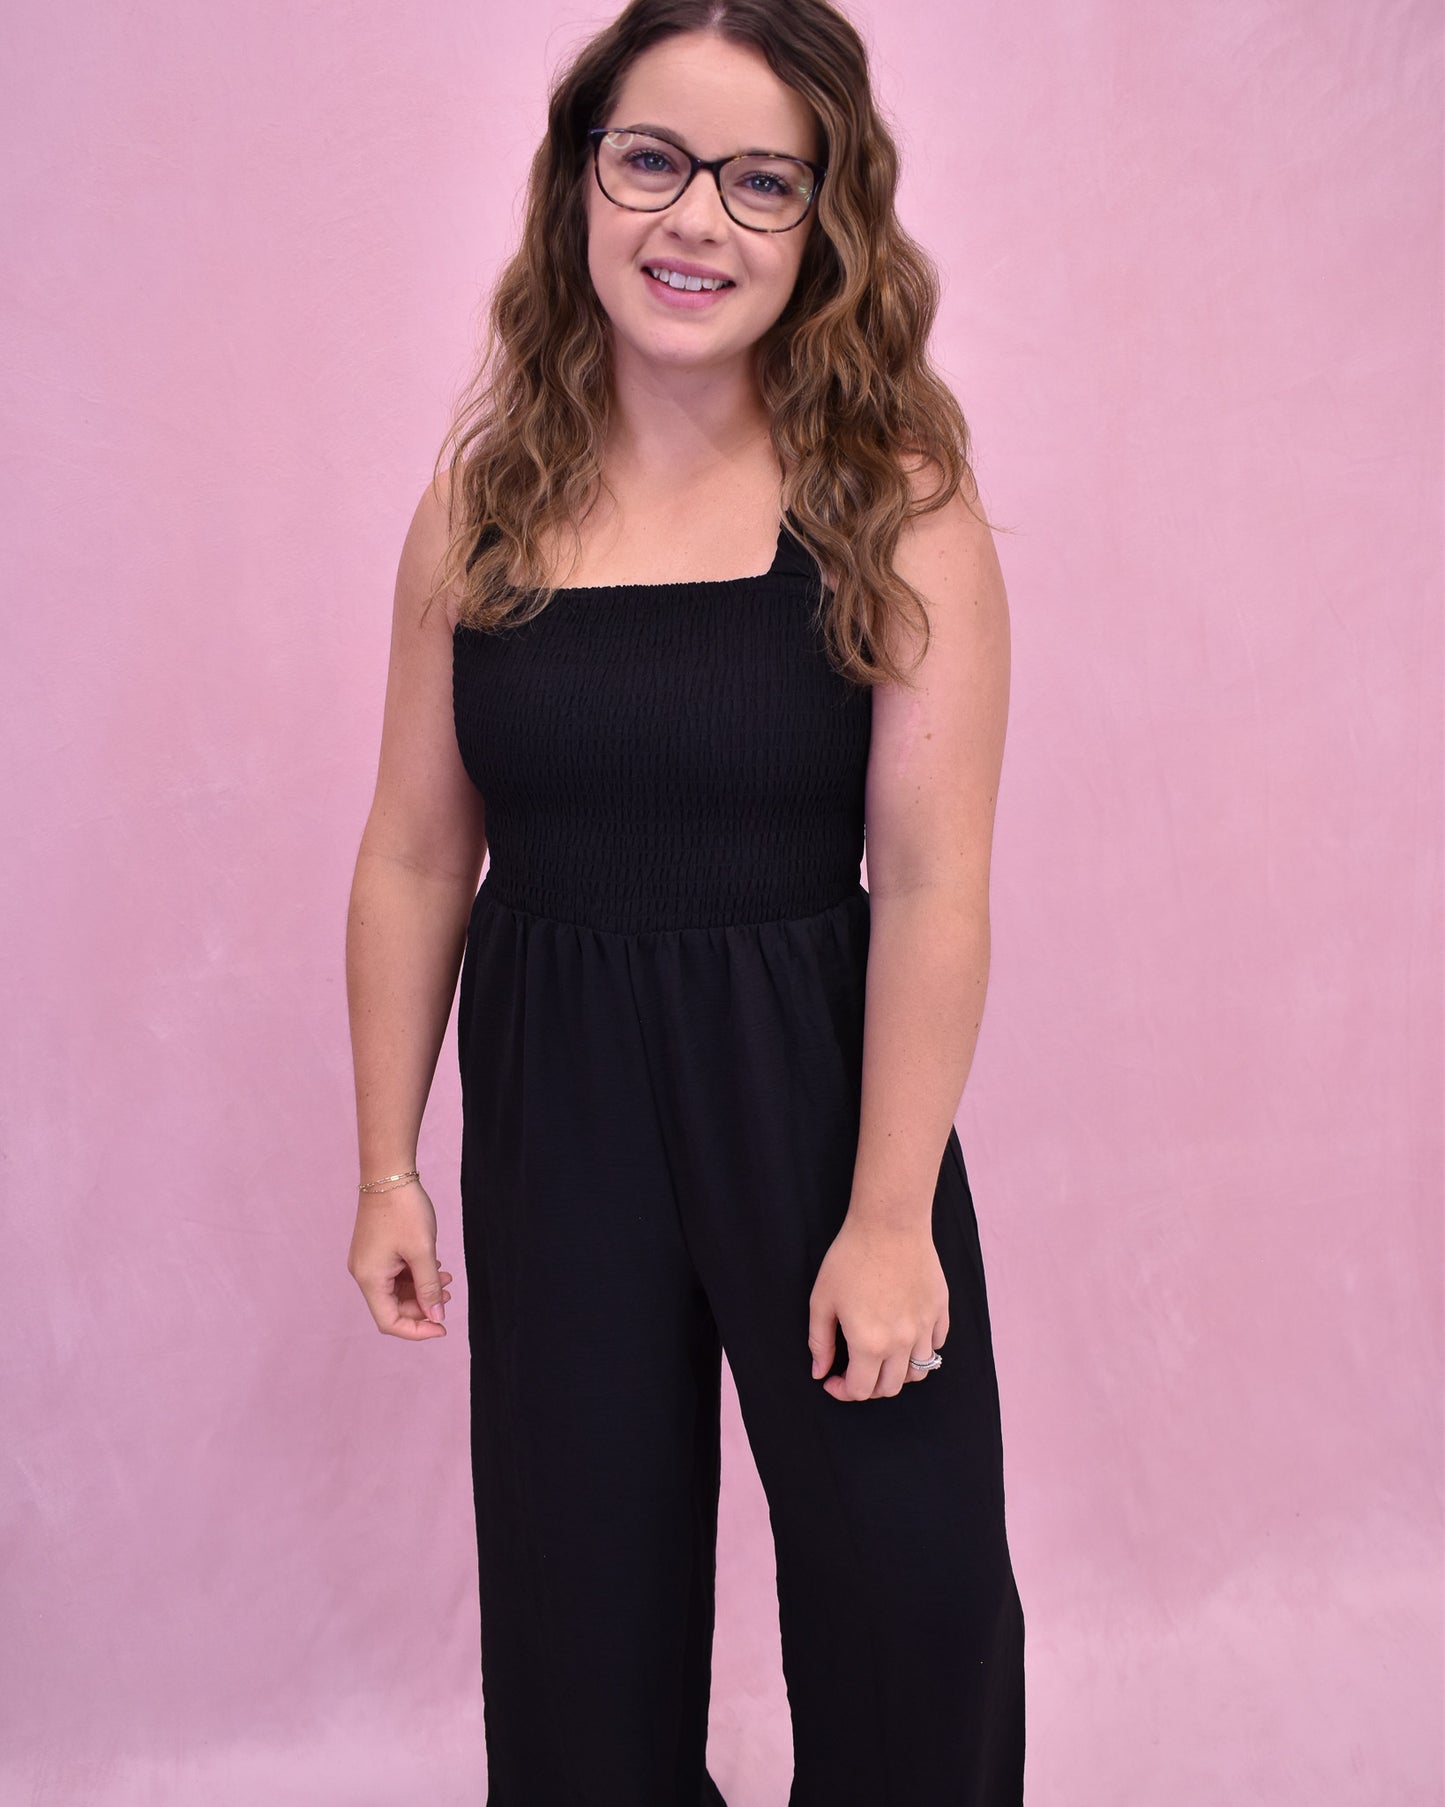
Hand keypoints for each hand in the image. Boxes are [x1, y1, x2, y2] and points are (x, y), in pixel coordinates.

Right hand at [347, 1180, 453, 1340]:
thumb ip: (429, 1288)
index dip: (417, 1330)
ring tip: (446, 1277)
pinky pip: (395, 1273)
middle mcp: (364, 1273)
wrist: (388, 1173)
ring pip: (396, 1290)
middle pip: (393, 1306)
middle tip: (449, 1294)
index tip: (443, 1327)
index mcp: (370, 1278)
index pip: (390, 1322)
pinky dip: (415, 1274)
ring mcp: (369, 1261)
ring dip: (421, 1288)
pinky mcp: (375, 1250)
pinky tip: (434, 1264)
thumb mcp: (423, 1252)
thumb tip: (436, 1317)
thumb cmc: (404, 1210)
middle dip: (423, 1305)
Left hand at [808, 1211, 947, 1400]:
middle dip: (869, 1387)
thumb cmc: (850, 1258)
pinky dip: (921, 1349)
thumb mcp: (822, 1300)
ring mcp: (925, 1328)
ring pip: (919, 1371)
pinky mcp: (940, 1310)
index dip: (842, 1391)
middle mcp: (902, 1343)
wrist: (888, 1224)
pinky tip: (906, 1334)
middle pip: (891, 1387)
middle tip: (854, 1369)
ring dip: (898, 1373)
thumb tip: (820, 1372)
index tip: (832, 1379)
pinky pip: (936, 1344)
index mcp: (870, 1344)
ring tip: (882, 1357)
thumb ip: (820, 1342)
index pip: (860, 1390)